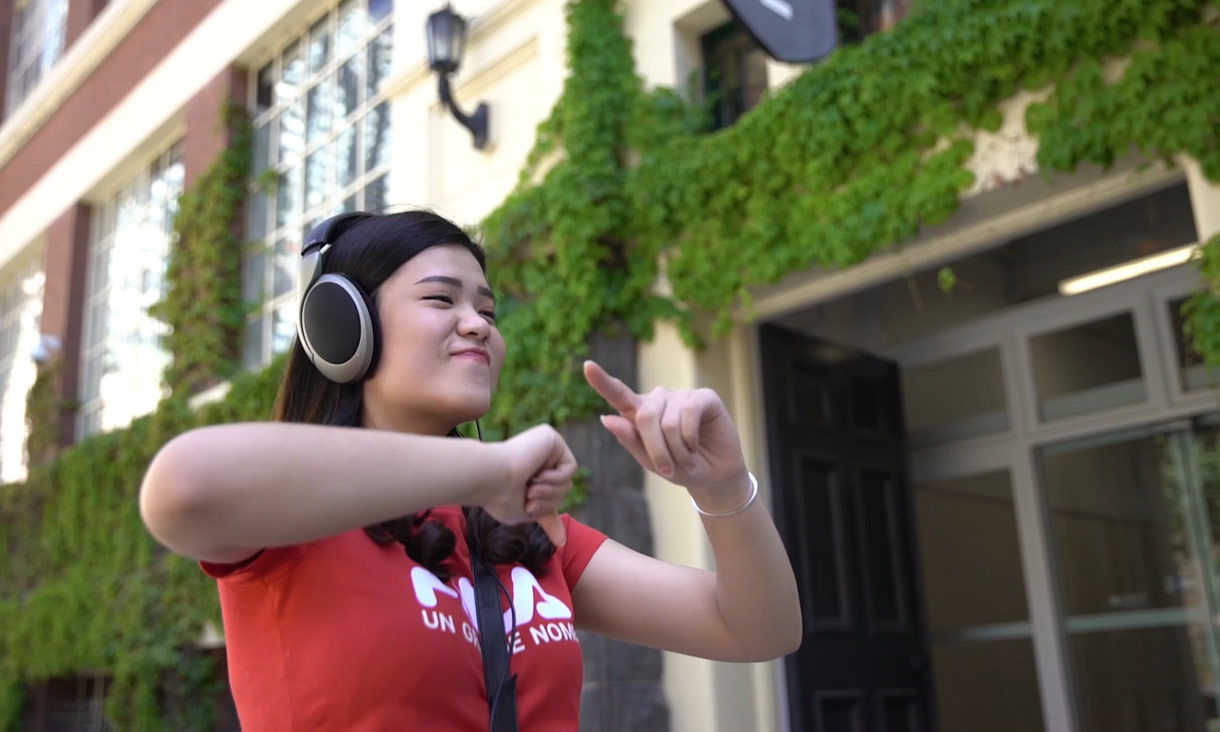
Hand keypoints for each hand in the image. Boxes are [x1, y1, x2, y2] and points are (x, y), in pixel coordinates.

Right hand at [485, 424, 575, 545]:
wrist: (489, 478)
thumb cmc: (498, 497)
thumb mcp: (525, 512)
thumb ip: (545, 518)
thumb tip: (563, 542)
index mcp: (526, 474)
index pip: (548, 495)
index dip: (548, 511)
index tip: (558, 540)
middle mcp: (535, 459)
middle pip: (562, 491)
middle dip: (548, 502)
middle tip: (529, 499)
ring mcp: (543, 447)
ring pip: (567, 482)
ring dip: (550, 492)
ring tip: (530, 488)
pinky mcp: (550, 437)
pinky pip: (570, 467)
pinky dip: (556, 478)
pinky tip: (538, 474)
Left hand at [584, 361, 748, 501]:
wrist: (713, 477)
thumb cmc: (678, 468)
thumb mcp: (651, 462)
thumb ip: (630, 440)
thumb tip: (606, 418)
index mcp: (640, 413)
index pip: (618, 394)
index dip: (602, 381)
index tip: (587, 366)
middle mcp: (659, 400)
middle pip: (644, 417)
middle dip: (656, 449)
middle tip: (668, 469)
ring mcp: (682, 396)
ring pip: (668, 422)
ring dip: (678, 450)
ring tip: (687, 459)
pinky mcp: (704, 397)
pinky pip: (689, 413)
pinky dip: (690, 438)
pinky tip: (696, 445)